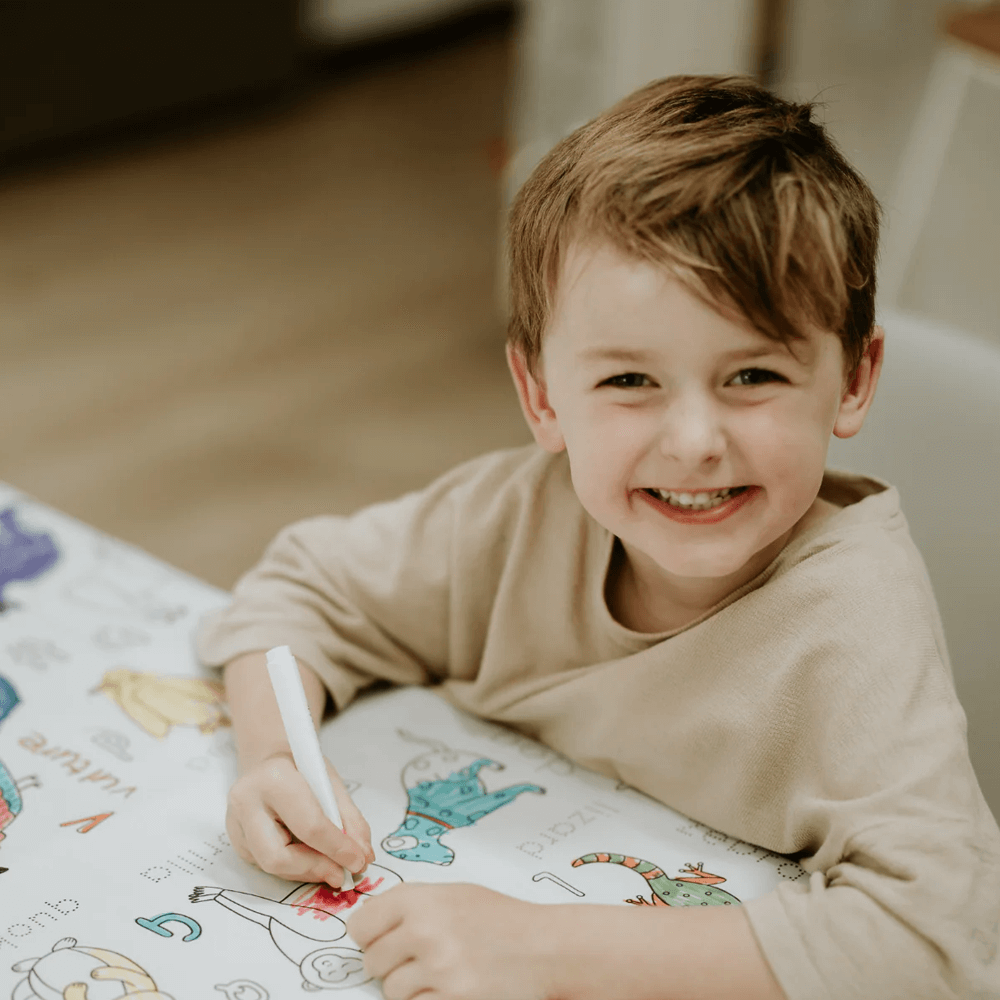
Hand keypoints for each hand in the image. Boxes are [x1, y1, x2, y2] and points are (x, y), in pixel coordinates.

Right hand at [226, 750, 374, 886]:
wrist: (269, 758)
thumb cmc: (302, 767)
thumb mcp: (332, 783)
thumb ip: (350, 819)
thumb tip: (363, 856)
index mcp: (275, 779)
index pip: (308, 825)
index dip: (337, 849)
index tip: (358, 861)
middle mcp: (247, 802)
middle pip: (278, 857)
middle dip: (314, 869)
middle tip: (341, 873)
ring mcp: (235, 823)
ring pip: (270, 866)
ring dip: (306, 871)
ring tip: (330, 866)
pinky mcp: (235, 839)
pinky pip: (265, 864)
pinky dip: (293, 866)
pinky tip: (309, 857)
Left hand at [346, 883, 556, 999]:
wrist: (543, 947)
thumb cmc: (502, 918)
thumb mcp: (454, 894)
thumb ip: (411, 904)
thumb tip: (369, 922)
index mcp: (421, 899)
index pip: (361, 925)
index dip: (368, 935)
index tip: (377, 939)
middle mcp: (425, 931)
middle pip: (372, 961)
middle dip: (389, 963)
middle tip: (415, 957)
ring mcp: (437, 969)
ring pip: (391, 989)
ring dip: (408, 986)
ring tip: (438, 971)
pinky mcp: (451, 999)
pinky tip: (449, 985)